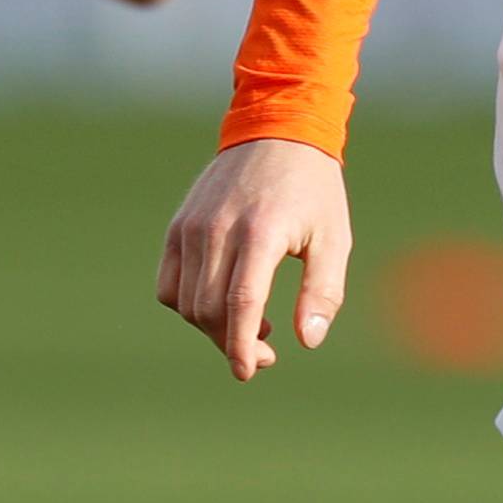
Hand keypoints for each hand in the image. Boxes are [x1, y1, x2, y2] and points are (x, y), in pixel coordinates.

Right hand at [158, 139, 351, 380]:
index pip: (240, 305)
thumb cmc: (313, 189)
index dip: (240, 347)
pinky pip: (169, 284)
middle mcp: (218, 229)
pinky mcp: (179, 226)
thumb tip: (307, 341)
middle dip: (233, 343)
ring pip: (187, 302)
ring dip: (213, 328)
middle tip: (266, 351)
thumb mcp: (333, 238)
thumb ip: (323, 291)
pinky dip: (189, 305)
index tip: (248, 372)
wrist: (279, 131)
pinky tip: (221, 304)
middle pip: (210, 310)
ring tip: (252, 325)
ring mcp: (193, 227)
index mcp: (260, 232)